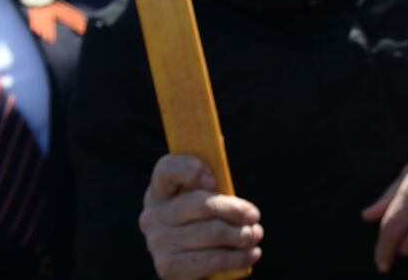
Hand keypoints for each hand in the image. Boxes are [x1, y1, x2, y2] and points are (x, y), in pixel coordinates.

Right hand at [138, 154, 262, 279]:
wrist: (194, 265)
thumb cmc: (205, 222)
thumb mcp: (207, 196)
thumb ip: (211, 174)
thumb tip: (218, 140)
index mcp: (160, 191)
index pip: (167, 169)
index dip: (192, 170)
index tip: (215, 180)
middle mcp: (152, 216)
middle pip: (198, 204)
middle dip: (234, 210)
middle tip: (254, 216)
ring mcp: (157, 243)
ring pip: (210, 233)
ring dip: (242, 235)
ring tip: (255, 235)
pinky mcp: (168, 267)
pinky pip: (210, 260)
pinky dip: (237, 258)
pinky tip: (251, 254)